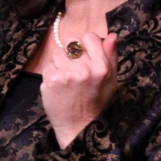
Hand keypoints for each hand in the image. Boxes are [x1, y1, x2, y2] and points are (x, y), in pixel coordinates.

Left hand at [41, 31, 118, 148]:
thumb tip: (111, 35)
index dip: (87, 45)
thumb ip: (111, 56)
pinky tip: (59, 84)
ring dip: (61, 61)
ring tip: (67, 76)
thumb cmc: (97, 101)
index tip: (87, 55)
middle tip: (76, 68)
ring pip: (58, 52)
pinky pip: (48, 65)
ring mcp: (65, 74)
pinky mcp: (50, 80)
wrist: (79, 126)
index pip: (89, 37)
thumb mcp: (111, 80)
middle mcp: (83, 68)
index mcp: (101, 66)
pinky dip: (52, 72)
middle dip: (73, 53)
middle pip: (72, 42)